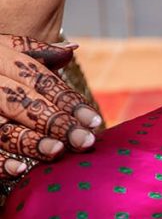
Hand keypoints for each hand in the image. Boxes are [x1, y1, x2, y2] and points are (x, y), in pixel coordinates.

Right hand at [0, 34, 102, 178]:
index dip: (69, 101)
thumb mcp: (5, 50)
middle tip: (84, 141)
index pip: (40, 81)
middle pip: (24, 104)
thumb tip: (71, 49)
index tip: (94, 121)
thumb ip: (37, 54)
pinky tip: (19, 169)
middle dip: (56, 123)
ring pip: (2, 128)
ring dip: (31, 143)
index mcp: (0, 57)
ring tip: (57, 152)